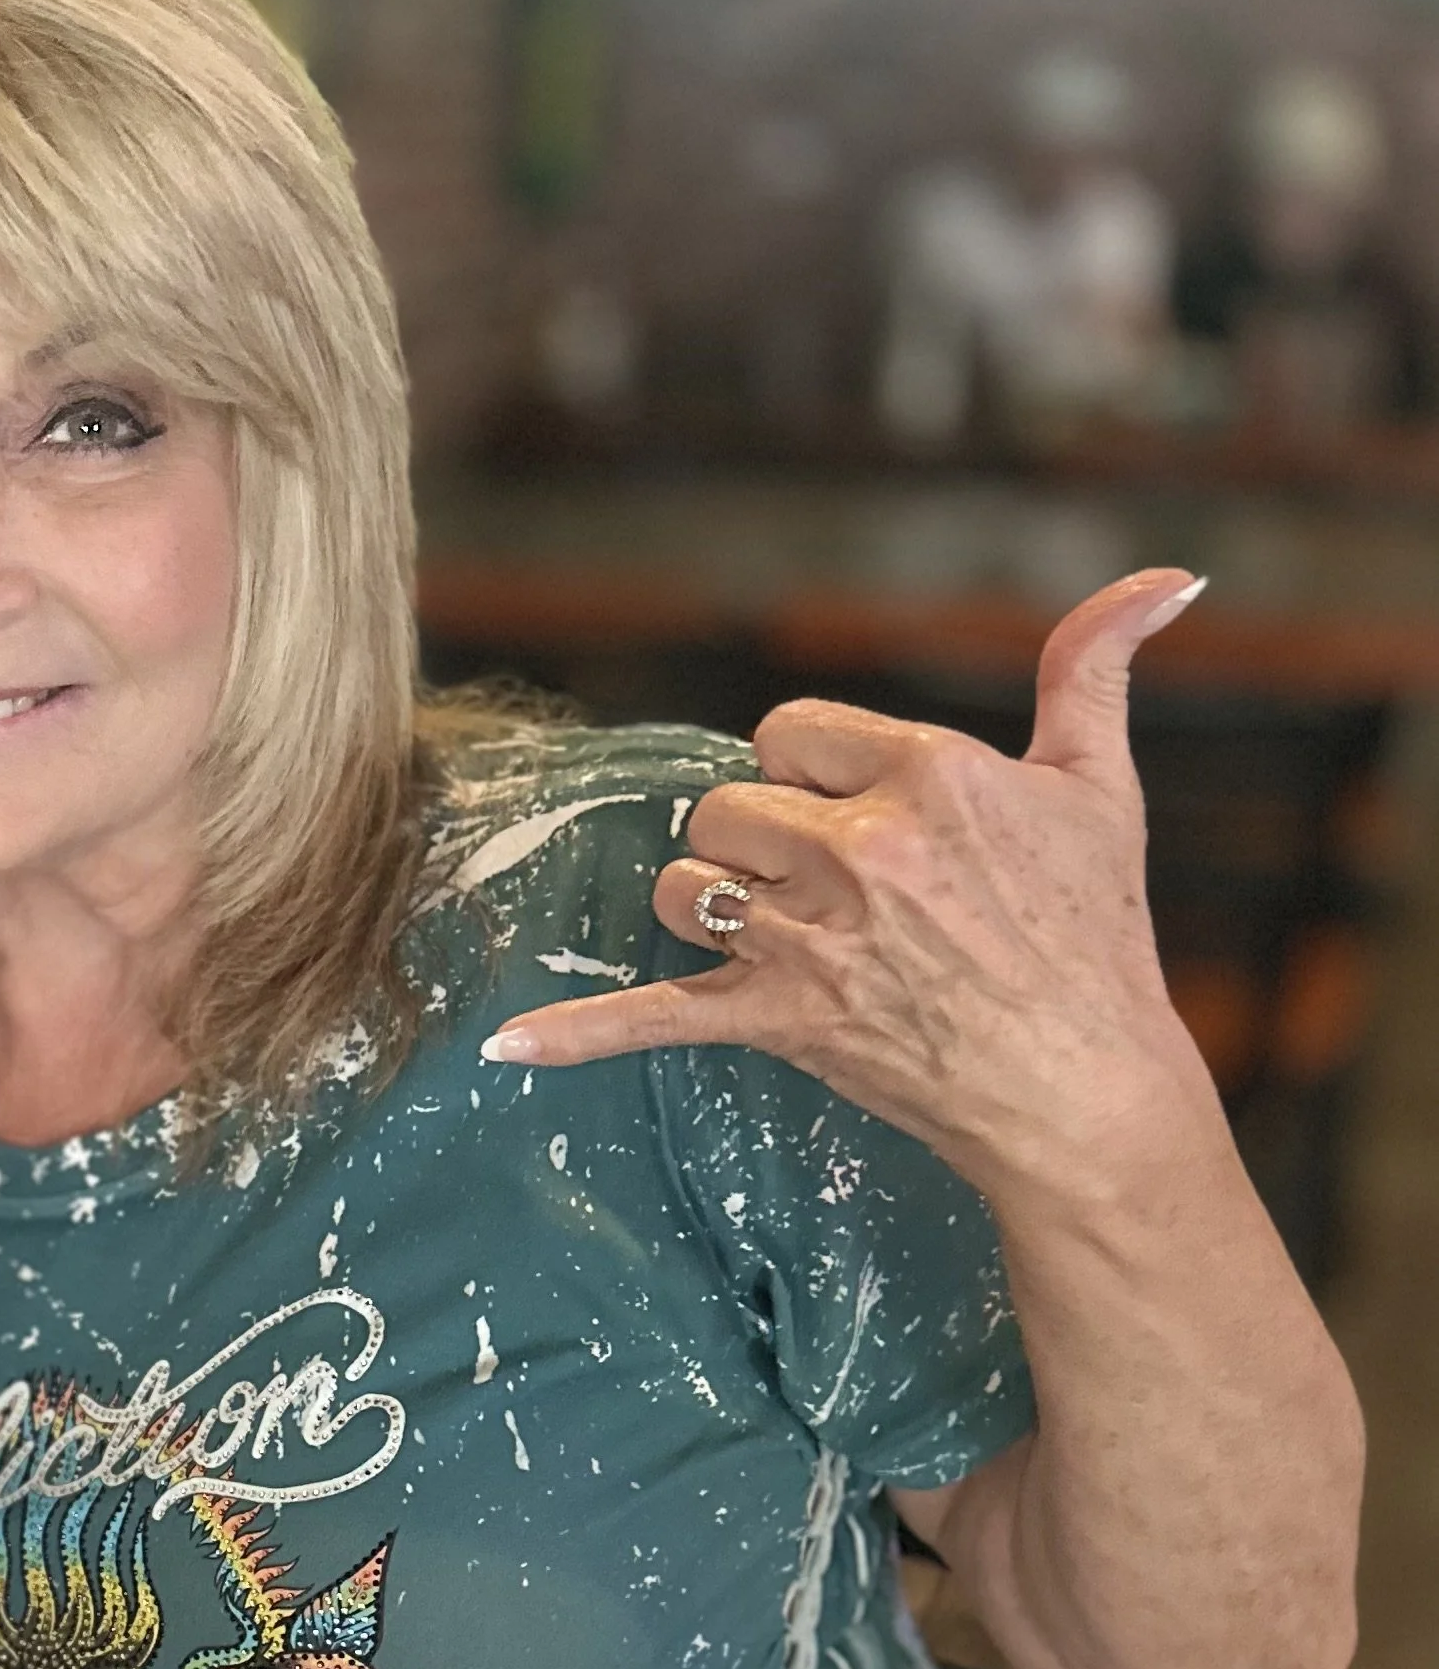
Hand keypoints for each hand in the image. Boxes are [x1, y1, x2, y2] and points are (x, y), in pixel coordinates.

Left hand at [482, 569, 1213, 1204]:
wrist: (1083, 1092)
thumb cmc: (1097, 942)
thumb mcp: (1101, 789)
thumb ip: (1094, 669)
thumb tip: (1164, 577)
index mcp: (922, 773)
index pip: (791, 730)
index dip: (815, 772)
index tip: (859, 817)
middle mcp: (855, 847)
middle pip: (724, 806)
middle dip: (759, 843)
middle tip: (827, 891)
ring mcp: (809, 938)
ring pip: (685, 886)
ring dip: (710, 908)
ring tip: (778, 940)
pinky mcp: (776, 1022)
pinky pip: (650, 1016)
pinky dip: (577, 1033)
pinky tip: (505, 1048)